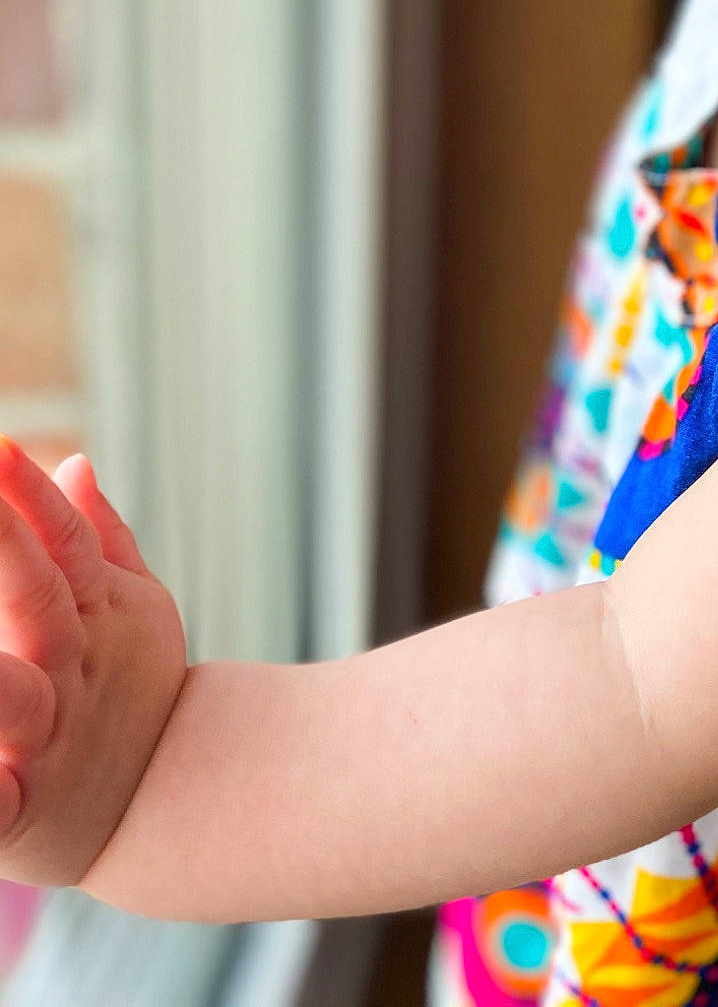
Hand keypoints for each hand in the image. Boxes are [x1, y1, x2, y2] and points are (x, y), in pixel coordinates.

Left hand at [0, 440, 185, 888]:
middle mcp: (72, 665)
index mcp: (97, 614)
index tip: (3, 447)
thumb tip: (72, 460)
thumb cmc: (129, 695)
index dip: (33, 494)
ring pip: (15, 692)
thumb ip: (96, 537)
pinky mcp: (18, 804)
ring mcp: (47, 733)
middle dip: (9, 545)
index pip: (67, 541)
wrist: (163, 808)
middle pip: (42, 595)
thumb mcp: (131, 610)